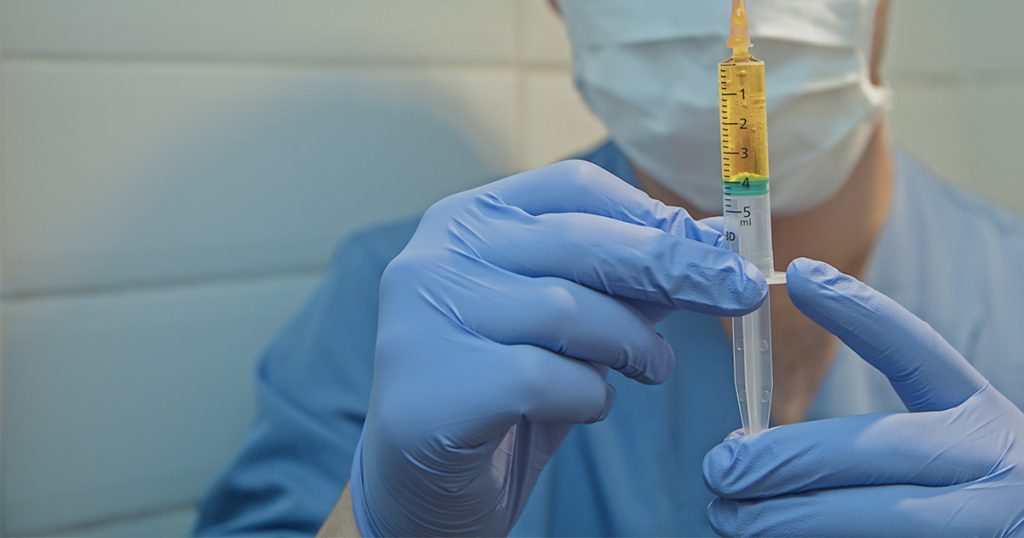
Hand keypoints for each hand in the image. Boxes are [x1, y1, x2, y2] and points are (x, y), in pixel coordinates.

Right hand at [350, 160, 766, 535]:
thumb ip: (619, 281)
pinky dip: (588, 397)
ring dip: (632, 344)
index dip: (650, 212)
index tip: (710, 244)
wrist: (420, 482)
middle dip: (674, 268)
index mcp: (464, 220)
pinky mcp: (435, 386)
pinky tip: (585, 406)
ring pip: (568, 310)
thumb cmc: (499, 389)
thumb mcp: (564, 324)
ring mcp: (426, 319)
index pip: (571, 186)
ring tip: (652, 367)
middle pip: (579, 240)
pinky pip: (547, 379)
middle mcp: (435, 256)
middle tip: (738, 291)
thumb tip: (708, 243)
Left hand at [703, 258, 1023, 535]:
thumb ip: (886, 441)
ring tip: (729, 516)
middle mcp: (992, 462)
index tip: (798, 274)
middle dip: (784, 459)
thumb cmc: (969, 502)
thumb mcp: (954, 455)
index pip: (916, 352)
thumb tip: (754, 446)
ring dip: (786, 518)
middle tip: (720, 468)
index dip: (858, 311)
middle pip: (873, 448)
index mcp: (981, 418)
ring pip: (872, 518)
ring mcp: (987, 522)